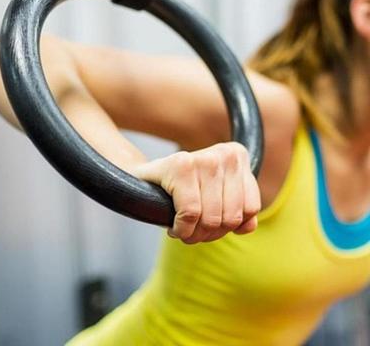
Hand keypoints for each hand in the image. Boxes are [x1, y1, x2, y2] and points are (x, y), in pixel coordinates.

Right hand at [131, 143, 260, 243]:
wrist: (139, 179)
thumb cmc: (181, 190)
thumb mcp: (216, 196)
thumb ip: (239, 209)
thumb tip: (247, 227)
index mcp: (237, 156)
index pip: (249, 208)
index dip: (229, 227)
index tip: (210, 224)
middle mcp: (224, 154)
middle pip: (231, 217)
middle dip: (210, 233)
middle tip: (193, 230)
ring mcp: (203, 158)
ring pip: (212, 219)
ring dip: (194, 234)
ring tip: (184, 228)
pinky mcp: (180, 166)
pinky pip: (190, 214)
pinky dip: (182, 229)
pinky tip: (174, 227)